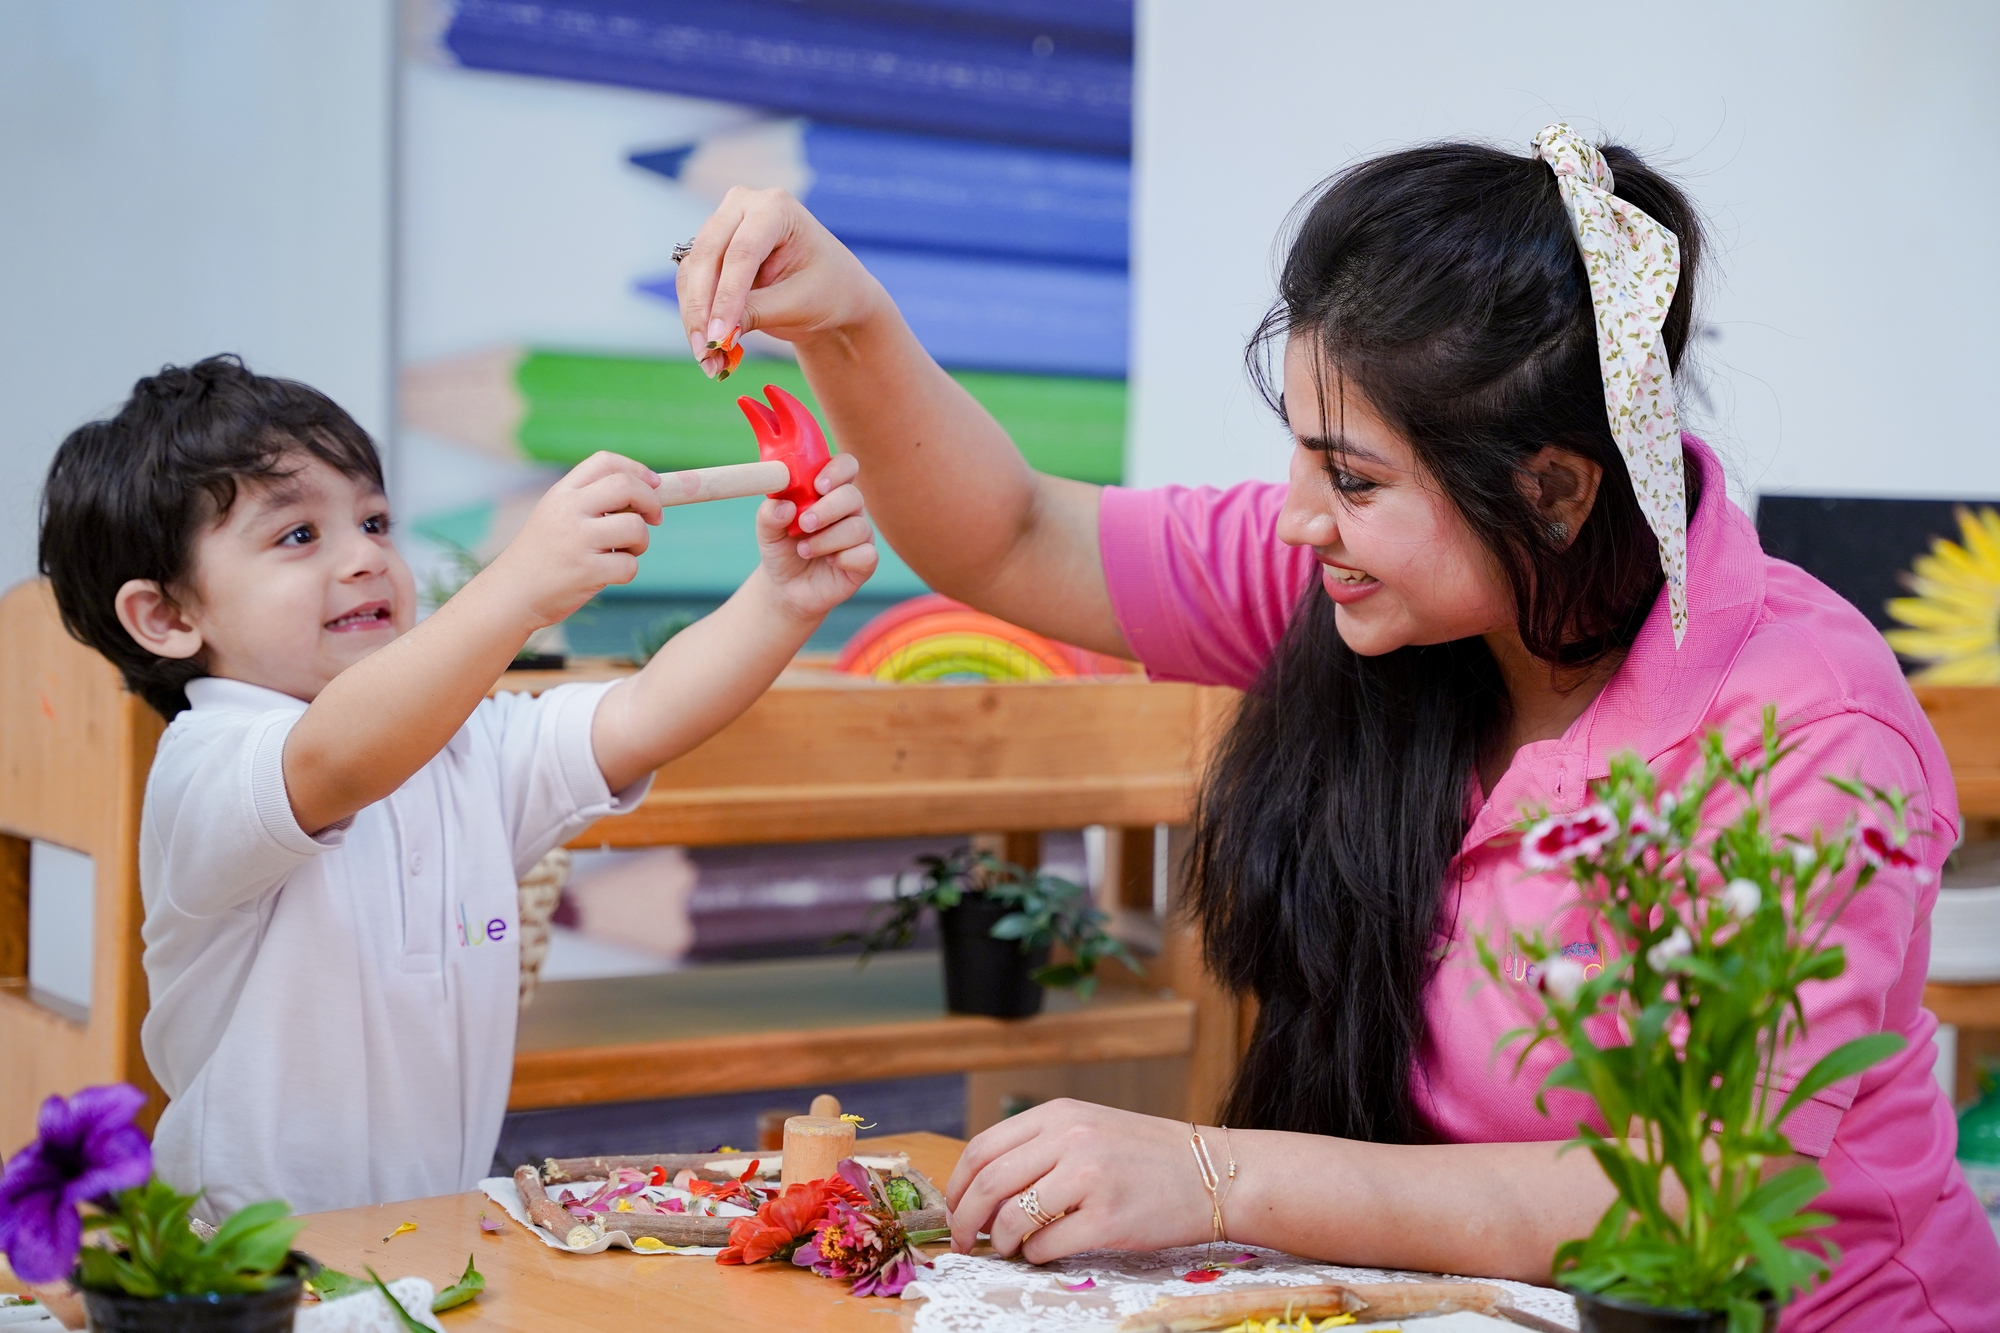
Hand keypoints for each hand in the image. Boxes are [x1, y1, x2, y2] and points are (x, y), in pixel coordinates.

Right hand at [478, 452, 661, 629]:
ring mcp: (576, 541)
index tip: (654, 484)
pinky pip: (629, 566)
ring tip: (624, 552)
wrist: (510, 594)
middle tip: (655, 518)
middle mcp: (567, 511)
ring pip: (635, 527)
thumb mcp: (555, 515)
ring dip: (641, 541)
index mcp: (561, 493)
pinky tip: (607, 574)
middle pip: (626, 487)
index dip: (637, 470)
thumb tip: (647, 494)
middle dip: (652, 501)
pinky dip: (627, 571)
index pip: (604, 461)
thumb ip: (590, 501)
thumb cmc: (542, 556)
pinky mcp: (585, 571)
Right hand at [675, 188, 890, 374]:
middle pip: (708, 256)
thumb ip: (756, 313)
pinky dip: (696, 317)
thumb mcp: (799, 303)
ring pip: (692, 271)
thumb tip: (715, 335)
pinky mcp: (711, 251)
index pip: (742, 252)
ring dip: (695, 318)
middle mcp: (743, 207)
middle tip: (705, 351)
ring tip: (708, 360)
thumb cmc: (828, 290)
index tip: (719, 337)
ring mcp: (723, 226)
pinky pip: (691, 283)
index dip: (726, 297)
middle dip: (702, 308)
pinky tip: (709, 351)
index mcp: (776, 208)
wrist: (832, 292)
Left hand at [759, 451, 876, 618]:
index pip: (846, 466)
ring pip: (858, 528)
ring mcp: (860, 536)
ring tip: (804, 550)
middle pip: (853, 496)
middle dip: (827, 509)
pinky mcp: (864, 562)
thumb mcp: (767, 531)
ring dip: (827, 540)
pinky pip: (867, 554)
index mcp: (828, 491)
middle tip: (804, 523)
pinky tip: (830, 562)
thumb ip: (769, 514)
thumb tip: (784, 505)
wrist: (785, 587)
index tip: (817, 485)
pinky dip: (845, 559)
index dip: (837, 470)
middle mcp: (849, 510)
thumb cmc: (782, 549)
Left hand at [945, 1100, 1216, 1262]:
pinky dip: (1036, 1255)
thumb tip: (983, 1188)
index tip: (954, 1208)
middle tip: (963, 1241)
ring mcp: (1090, 1179)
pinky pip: (1048, 1246)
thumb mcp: (1091, 1128)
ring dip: (1001, 1241)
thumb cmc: (1149, 1157)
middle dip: (965, 1219)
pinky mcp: (1109, 1220)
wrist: (1215, 1174)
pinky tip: (1045, 1252)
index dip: (958, 1184)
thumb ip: (1042, 1147)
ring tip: (1009, 1247)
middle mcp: (1072, 1139)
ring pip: (1013, 1218)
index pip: (984, 1147)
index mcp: (1061, 1113)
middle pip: (989, 1183)